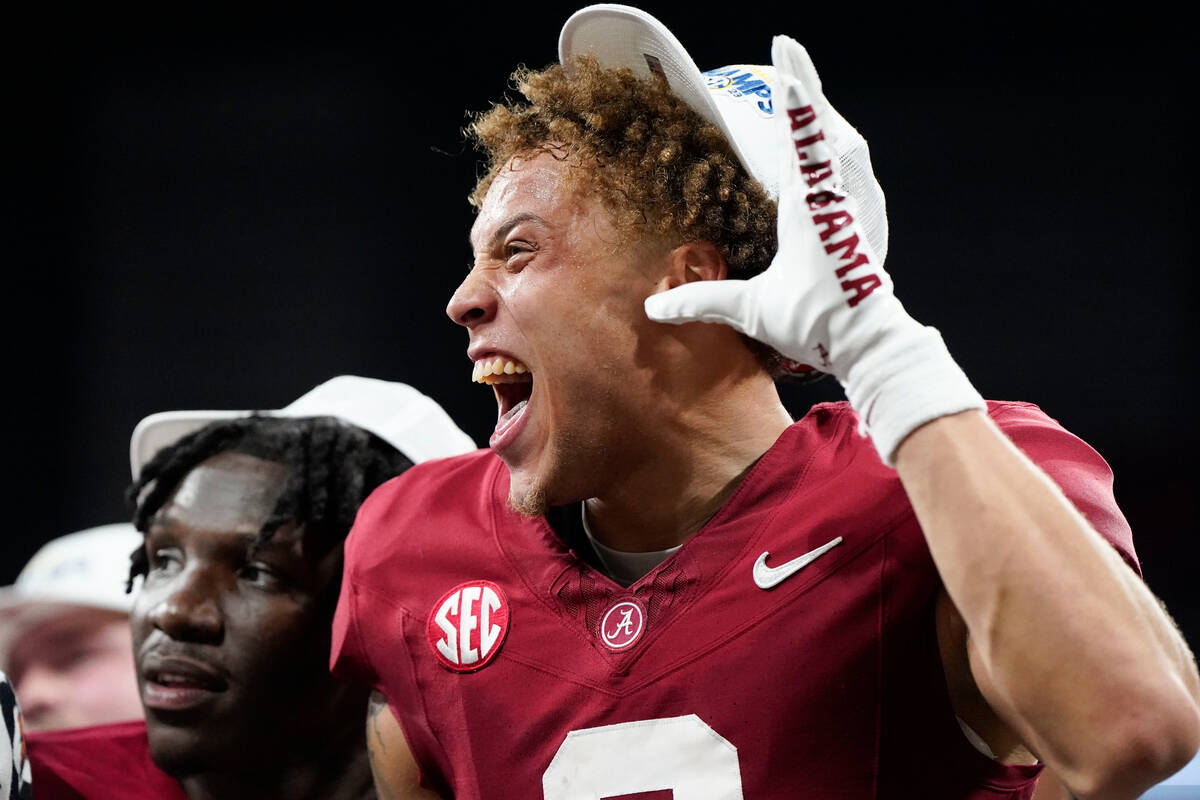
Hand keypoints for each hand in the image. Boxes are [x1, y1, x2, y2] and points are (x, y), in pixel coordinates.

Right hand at [646, 36, 982, 463]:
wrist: (870, 342)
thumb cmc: (820, 321)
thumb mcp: (757, 311)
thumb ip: (704, 301)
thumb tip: (653, 304)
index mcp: (810, 206)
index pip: (801, 136)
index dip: (793, 92)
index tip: (785, 50)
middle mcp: (829, 196)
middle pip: (820, 127)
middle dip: (803, 88)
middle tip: (788, 50)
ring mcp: (841, 205)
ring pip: (833, 144)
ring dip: (815, 114)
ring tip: (797, 89)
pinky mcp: (845, 218)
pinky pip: (834, 167)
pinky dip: (820, 144)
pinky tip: (810, 148)